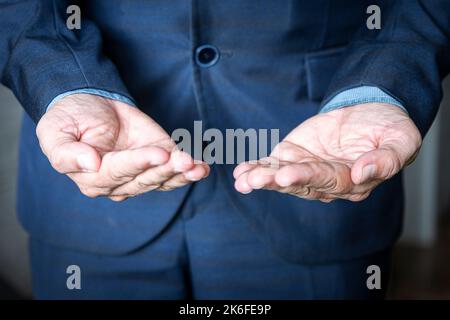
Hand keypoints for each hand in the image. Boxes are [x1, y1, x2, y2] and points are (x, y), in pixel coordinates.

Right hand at [36, 93, 208, 200]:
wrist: (89, 102)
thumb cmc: (70, 119)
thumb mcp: (54, 133)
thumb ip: (66, 153)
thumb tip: (90, 164)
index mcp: (94, 179)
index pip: (119, 173)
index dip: (140, 163)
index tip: (158, 153)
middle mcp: (120, 182)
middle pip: (146, 179)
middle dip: (166, 169)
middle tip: (183, 160)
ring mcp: (142, 172)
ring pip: (163, 178)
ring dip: (182, 174)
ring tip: (197, 166)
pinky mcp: (159, 159)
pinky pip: (176, 171)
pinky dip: (190, 170)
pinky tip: (202, 167)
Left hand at [233, 103, 420, 201]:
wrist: (371, 111)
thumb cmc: (389, 128)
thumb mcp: (400, 141)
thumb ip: (386, 160)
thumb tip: (362, 172)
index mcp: (353, 181)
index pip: (329, 181)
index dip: (307, 177)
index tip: (286, 174)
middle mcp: (327, 181)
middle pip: (300, 183)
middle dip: (276, 181)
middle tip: (256, 180)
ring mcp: (307, 169)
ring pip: (282, 177)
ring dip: (262, 178)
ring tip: (243, 180)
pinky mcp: (293, 156)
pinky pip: (273, 165)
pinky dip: (257, 168)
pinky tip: (240, 172)